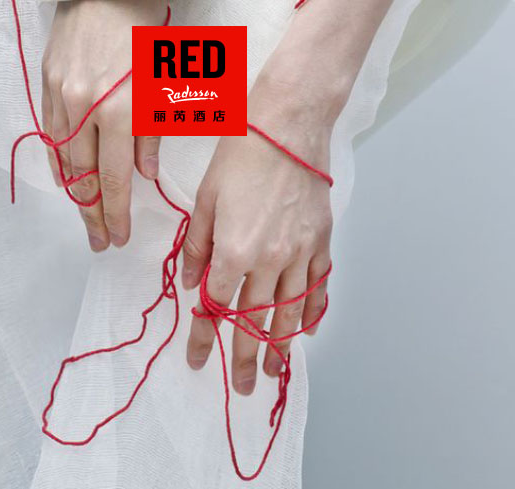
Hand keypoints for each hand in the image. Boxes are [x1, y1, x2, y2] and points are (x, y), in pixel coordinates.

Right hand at [41, 0, 168, 251]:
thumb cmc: (149, 31)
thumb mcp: (165, 81)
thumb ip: (152, 132)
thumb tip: (144, 176)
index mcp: (121, 109)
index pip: (116, 178)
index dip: (116, 212)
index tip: (118, 238)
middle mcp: (86, 108)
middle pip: (85, 177)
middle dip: (93, 213)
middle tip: (99, 241)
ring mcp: (61, 96)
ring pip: (63, 159)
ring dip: (74, 193)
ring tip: (85, 216)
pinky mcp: (47, 83)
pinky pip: (49, 133)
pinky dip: (57, 160)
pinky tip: (65, 179)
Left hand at [182, 66, 334, 394]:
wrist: (288, 126)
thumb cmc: (241, 153)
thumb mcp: (206, 197)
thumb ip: (198, 244)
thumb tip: (192, 281)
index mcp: (234, 250)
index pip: (216, 306)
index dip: (205, 337)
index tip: (197, 360)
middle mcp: (269, 260)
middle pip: (255, 320)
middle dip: (244, 358)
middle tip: (241, 388)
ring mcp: (300, 253)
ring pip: (290, 312)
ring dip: (280, 346)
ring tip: (273, 372)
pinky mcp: (321, 241)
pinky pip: (319, 287)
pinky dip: (314, 312)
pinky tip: (308, 332)